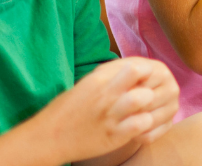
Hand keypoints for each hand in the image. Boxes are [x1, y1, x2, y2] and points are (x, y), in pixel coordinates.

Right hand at [34, 58, 179, 161]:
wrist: (48, 138)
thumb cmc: (69, 110)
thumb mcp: (88, 85)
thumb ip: (112, 77)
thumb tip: (138, 70)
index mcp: (98, 78)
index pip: (135, 63)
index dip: (148, 72)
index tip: (148, 82)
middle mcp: (105, 92)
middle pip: (140, 72)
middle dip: (152, 83)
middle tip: (153, 94)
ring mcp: (110, 113)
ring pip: (143, 97)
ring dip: (150, 103)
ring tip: (146, 110)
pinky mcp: (114, 135)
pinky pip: (141, 124)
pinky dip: (146, 125)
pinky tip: (141, 126)